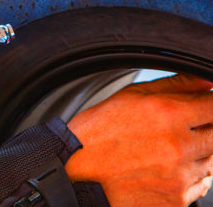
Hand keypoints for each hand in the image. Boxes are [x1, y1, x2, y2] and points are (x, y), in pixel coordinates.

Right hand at [65, 74, 212, 206]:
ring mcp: (179, 177)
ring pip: (211, 161)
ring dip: (198, 153)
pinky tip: (165, 168)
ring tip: (165, 149)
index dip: (210, 104)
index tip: (203, 105)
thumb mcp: (130, 96)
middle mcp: (178, 147)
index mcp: (168, 115)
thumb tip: (206, 81)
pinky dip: (189, 176)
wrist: (75, 172)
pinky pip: (200, 186)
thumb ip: (174, 86)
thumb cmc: (97, 132)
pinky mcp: (176, 200)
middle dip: (205, 128)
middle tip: (180, 128)